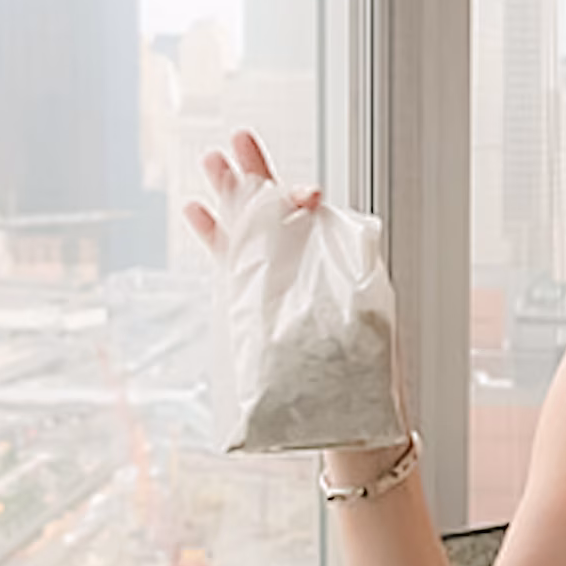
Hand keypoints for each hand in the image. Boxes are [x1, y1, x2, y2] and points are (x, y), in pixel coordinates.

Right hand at [185, 129, 412, 459]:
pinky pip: (233, 266)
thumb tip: (337, 244)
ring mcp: (277, 287)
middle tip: (239, 140)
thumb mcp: (368, 322)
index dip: (304, 202)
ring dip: (231, 196)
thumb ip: (349, 279)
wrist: (350, 425)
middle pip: (279, 215)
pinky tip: (196, 210)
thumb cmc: (370, 377)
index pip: (315, 221)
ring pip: (251, 232)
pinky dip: (215, 238)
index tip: (306, 193)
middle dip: (259, 176)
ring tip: (211, 159)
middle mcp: (305, 272)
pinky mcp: (255, 309)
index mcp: (336, 268)